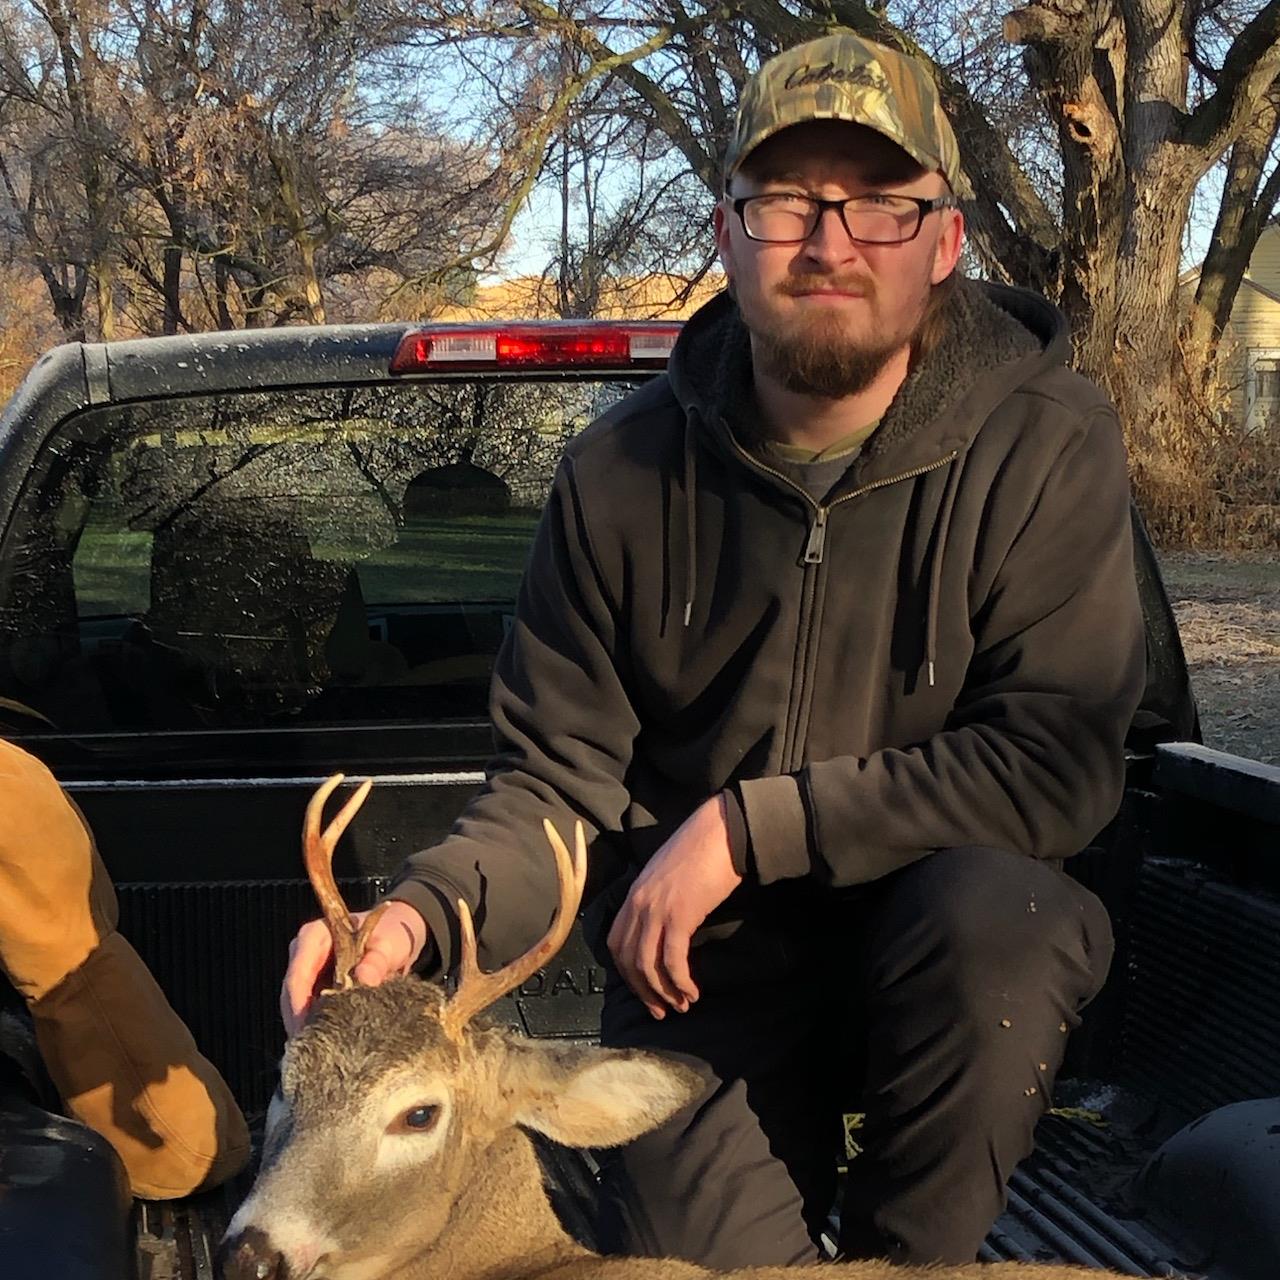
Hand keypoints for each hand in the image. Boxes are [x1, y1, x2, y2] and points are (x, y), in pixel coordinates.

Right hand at [280, 900, 427, 1036]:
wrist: (394, 934)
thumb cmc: (389, 934)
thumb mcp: (388, 944)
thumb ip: (376, 961)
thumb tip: (364, 979)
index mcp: (315, 935)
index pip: (299, 972)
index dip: (299, 1003)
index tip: (307, 1028)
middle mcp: (303, 951)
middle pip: (292, 992)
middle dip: (300, 1021)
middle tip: (314, 1050)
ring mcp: (306, 969)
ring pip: (296, 1003)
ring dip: (305, 1026)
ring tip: (320, 1050)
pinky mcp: (312, 985)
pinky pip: (306, 1008)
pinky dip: (314, 1024)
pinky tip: (325, 1043)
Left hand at [607, 794, 741, 1018]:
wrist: (722, 831)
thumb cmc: (701, 849)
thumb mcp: (667, 875)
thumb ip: (658, 899)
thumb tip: (664, 928)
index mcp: (634, 893)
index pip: (616, 942)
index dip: (627, 972)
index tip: (643, 989)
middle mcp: (638, 903)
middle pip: (628, 959)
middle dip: (643, 990)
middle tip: (660, 1010)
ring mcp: (656, 910)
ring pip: (647, 965)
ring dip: (663, 992)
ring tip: (680, 1006)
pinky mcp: (679, 916)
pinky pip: (672, 960)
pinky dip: (680, 982)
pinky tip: (692, 991)